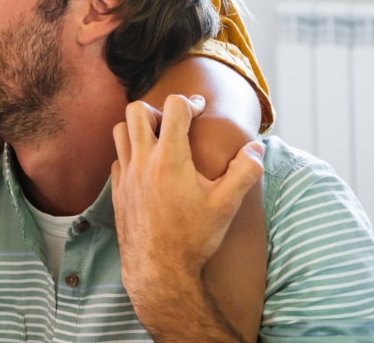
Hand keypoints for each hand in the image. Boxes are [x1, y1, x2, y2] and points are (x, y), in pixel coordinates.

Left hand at [111, 95, 263, 307]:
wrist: (160, 270)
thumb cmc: (194, 237)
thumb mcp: (227, 205)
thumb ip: (245, 171)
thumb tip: (256, 147)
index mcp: (170, 158)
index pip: (173, 106)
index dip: (190, 102)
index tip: (200, 112)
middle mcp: (142, 161)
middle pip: (137, 110)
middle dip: (158, 110)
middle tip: (176, 126)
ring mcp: (126, 175)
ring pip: (120, 130)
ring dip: (139, 128)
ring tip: (161, 143)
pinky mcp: (117, 189)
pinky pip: (117, 157)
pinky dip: (130, 153)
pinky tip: (149, 169)